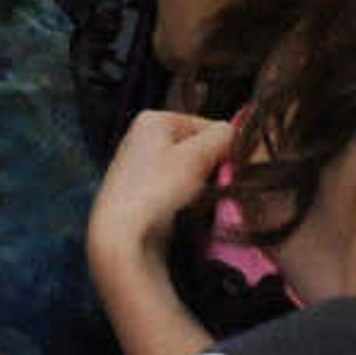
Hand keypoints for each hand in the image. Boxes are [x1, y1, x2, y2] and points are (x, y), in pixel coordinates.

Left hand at [88, 109, 237, 267]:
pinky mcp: (139, 192)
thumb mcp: (197, 156)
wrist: (121, 235)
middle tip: (215, 185)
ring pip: (187, 170)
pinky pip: (174, 188)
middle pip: (196, 148)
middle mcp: (141, 137)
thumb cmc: (156, 189)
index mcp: (153, 120)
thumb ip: (222, 138)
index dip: (223, 147)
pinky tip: (184, 210)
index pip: (206, 125)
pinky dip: (184, 198)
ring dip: (199, 184)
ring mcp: (138, 166)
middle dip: (210, 166)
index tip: (230, 168)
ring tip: (197, 200)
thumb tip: (234, 132)